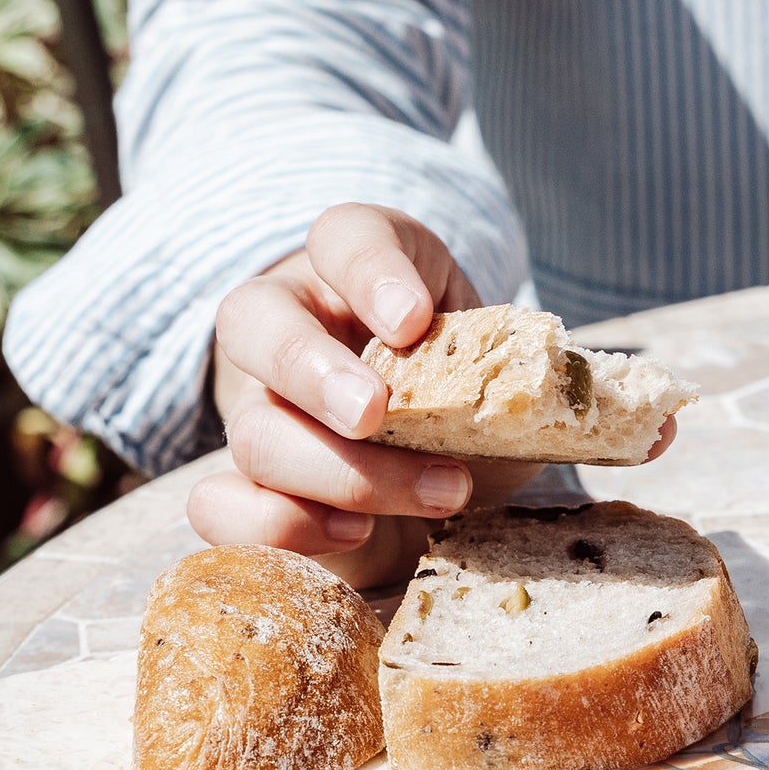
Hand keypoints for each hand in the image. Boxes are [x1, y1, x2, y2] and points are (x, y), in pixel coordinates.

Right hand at [187, 202, 536, 586]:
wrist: (447, 467)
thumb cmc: (476, 399)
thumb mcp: (503, 368)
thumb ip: (514, 371)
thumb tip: (552, 398)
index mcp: (362, 274)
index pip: (347, 237)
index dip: (372, 270)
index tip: (414, 318)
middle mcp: (294, 328)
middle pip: (256, 322)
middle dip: (315, 371)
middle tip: (376, 412)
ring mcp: (264, 410)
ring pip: (253, 431)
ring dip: (341, 473)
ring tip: (437, 494)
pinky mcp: (253, 488)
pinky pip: (217, 505)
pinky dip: (276, 526)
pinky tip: (353, 532)